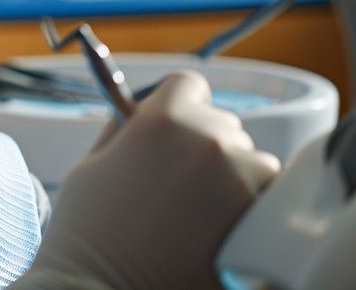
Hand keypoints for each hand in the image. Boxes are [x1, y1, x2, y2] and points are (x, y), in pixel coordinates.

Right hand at [16, 70, 280, 289]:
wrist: (99, 287)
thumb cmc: (88, 233)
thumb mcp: (92, 163)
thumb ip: (125, 130)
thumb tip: (143, 114)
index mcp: (163, 118)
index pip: (189, 85)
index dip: (177, 107)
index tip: (171, 132)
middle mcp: (209, 139)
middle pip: (223, 124)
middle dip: (204, 147)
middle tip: (175, 184)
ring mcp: (240, 180)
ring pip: (253, 162)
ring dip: (233, 178)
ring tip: (198, 212)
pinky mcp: (259, 220)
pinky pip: (267, 200)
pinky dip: (248, 210)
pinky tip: (216, 229)